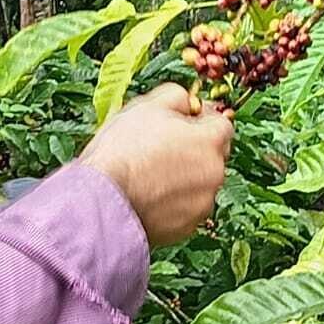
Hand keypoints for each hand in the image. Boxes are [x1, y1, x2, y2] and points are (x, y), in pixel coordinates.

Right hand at [78, 83, 232, 246]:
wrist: (102, 199)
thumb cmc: (121, 151)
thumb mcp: (146, 106)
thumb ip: (176, 96)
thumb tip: (187, 100)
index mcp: (210, 140)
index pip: (222, 124)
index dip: (201, 121)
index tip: (181, 123)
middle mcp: (215, 173)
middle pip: (213, 155)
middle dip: (194, 150)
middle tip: (161, 148)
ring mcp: (203, 203)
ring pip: (200, 183)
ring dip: (184, 178)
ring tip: (149, 176)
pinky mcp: (188, 226)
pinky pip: (186, 208)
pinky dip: (173, 203)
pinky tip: (148, 196)